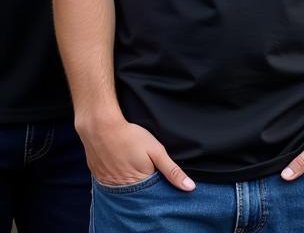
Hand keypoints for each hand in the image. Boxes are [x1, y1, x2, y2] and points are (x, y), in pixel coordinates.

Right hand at [79, 115, 193, 190]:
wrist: (102, 128)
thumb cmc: (131, 137)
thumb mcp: (157, 151)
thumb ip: (172, 170)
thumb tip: (189, 187)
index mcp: (138, 184)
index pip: (152, 192)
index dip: (158, 182)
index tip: (157, 170)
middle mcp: (122, 189)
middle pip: (137, 191)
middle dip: (143, 182)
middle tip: (142, 162)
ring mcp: (108, 184)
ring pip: (123, 188)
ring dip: (129, 180)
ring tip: (130, 162)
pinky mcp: (98, 177)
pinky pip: (110, 182)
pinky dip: (116, 176)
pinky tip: (119, 163)